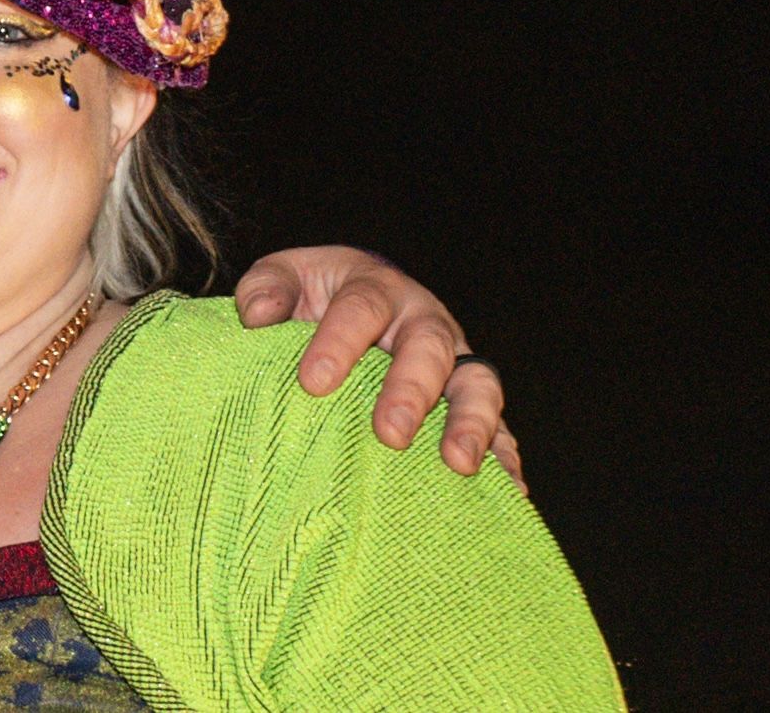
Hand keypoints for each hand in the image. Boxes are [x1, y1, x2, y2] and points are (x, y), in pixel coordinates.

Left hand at [234, 246, 521, 485]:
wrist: (355, 294)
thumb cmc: (314, 296)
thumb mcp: (285, 278)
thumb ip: (265, 289)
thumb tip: (258, 315)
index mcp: (375, 287)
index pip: (361, 308)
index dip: (339, 343)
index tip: (314, 383)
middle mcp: (423, 320)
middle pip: (428, 347)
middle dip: (411, 390)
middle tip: (389, 434)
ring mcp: (454, 360)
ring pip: (478, 383)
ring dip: (472, 422)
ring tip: (459, 463)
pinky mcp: (471, 398)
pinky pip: (500, 424)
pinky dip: (506, 455)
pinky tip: (512, 491)